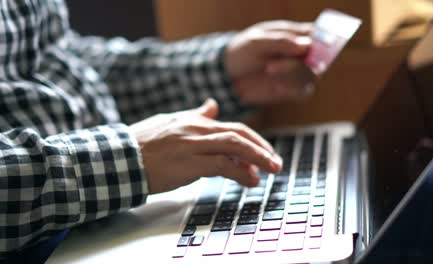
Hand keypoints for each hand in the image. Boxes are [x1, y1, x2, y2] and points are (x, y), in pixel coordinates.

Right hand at [129, 99, 282, 193]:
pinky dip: (239, 172)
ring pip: (235, 146)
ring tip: (271, 169)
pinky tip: (250, 180)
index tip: (263, 152)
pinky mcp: (188, 163)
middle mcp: (196, 129)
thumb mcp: (170, 122)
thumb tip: (212, 106)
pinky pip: (222, 165)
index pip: (231, 126)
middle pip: (239, 134)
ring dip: (258, 158)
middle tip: (275, 161)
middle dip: (261, 147)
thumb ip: (195, 115)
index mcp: (193, 121)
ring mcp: (192, 145)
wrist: (120, 158)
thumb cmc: (143, 145)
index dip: (252, 140)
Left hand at [225, 20, 316, 103]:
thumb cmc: (243, 52)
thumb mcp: (256, 43)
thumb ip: (281, 42)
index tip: (307, 47)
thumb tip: (307, 46)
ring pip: (312, 75)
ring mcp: (298, 72)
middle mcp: (301, 53)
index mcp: (295, 34)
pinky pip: (304, 91)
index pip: (317, 34)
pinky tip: (276, 86)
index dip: (319, 40)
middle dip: (299, 61)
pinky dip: (292, 89)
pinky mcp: (293, 90)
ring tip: (269, 70)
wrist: (230, 77)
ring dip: (292, 73)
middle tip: (272, 64)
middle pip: (319, 56)